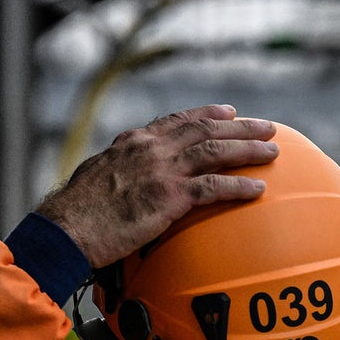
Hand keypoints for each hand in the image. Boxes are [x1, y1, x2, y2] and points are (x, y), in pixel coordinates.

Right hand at [36, 105, 278, 268]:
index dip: (206, 115)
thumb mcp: (99, 179)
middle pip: (204, 129)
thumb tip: (131, 181)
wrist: (67, 227)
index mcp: (133, 142)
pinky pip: (213, 188)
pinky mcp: (169, 197)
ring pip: (215, 151)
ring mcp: (161, 170)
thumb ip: (122, 173)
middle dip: (240, 126)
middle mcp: (150, 148)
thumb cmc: (78, 213)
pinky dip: (239, 186)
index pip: (176, 121)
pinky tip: (258, 188)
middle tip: (267, 126)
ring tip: (273, 151)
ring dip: (248, 150)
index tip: (228, 111)